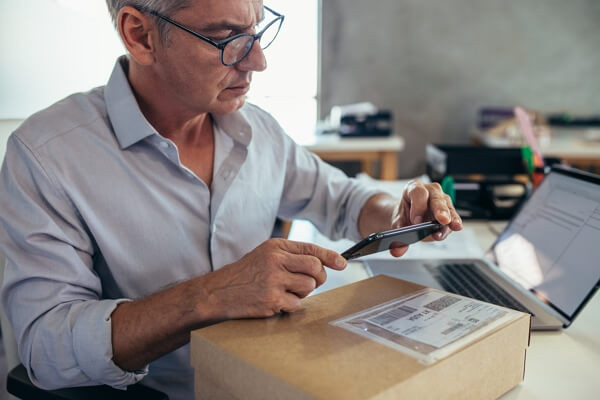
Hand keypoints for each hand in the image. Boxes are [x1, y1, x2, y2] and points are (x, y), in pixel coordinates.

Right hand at [200, 239, 346, 318]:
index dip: (330, 257)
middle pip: (316, 268)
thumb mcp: (265, 255)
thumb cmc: (245, 274)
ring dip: (302, 293)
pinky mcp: (271, 300)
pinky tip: (275, 301)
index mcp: (276, 247)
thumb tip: (323, 263)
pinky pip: (297, 304)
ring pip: (309, 287)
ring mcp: (274, 281)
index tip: (342, 263)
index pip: (311, 249)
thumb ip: (291, 256)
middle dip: (317, 278)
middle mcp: (276, 261)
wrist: (218, 292)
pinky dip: (290, 306)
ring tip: (285, 291)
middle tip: (306, 282)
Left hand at [390, 180, 462, 256]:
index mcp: (413, 188)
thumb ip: (396, 237)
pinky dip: (452, 224)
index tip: (416, 221)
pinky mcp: (449, 210)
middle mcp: (429, 191)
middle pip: (436, 198)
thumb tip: (397, 251)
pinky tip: (453, 229)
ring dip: (451, 217)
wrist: (408, 218)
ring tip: (453, 226)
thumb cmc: (404, 216)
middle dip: (440, 209)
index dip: (418, 206)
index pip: (418, 193)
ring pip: (447, 207)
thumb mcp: (397, 225)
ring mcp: (441, 199)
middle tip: (442, 220)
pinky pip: (452, 216)